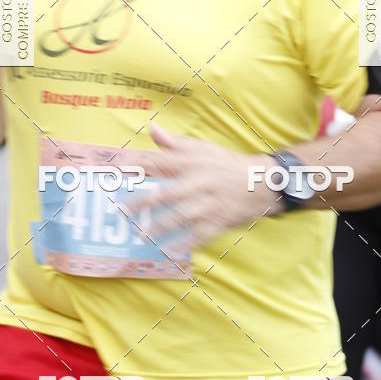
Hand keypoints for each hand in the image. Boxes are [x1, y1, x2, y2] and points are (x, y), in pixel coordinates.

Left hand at [123, 124, 282, 253]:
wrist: (261, 182)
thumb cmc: (225, 164)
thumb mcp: (202, 148)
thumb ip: (175, 142)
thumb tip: (152, 128)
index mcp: (193, 162)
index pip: (161, 162)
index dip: (139, 166)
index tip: (119, 170)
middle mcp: (199, 181)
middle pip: (167, 192)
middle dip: (143, 202)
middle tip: (122, 210)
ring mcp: (209, 203)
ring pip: (181, 216)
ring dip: (160, 226)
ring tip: (141, 234)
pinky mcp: (218, 220)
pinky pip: (199, 234)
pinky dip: (185, 244)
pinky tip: (169, 252)